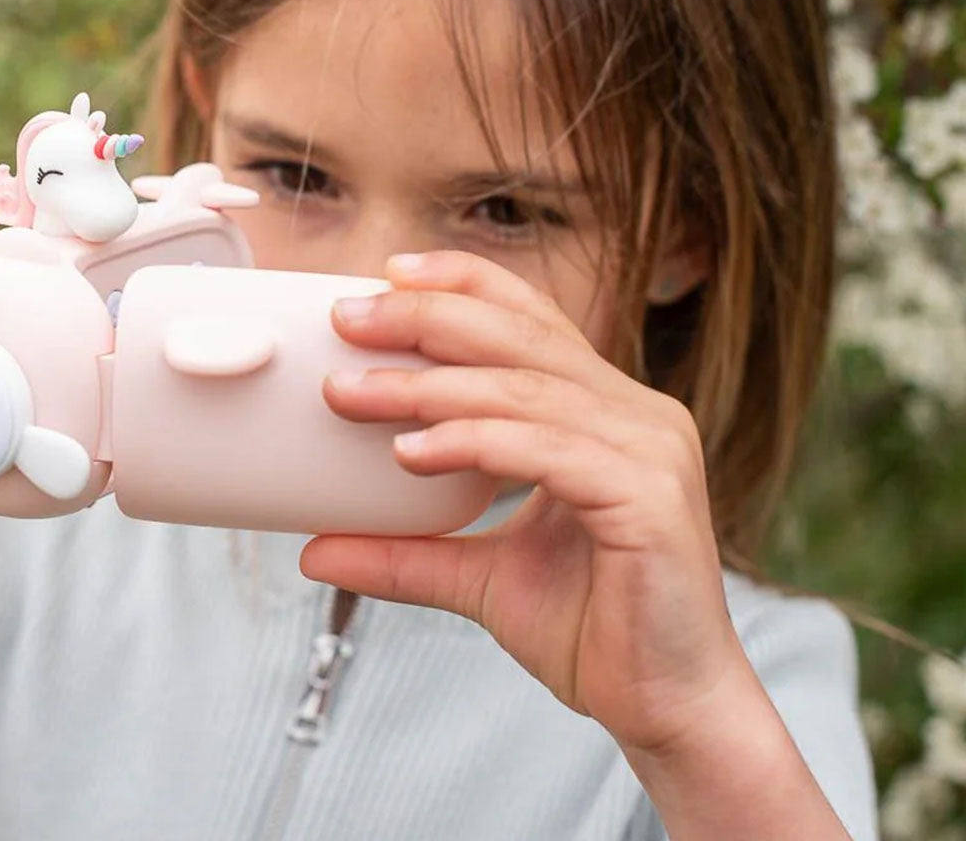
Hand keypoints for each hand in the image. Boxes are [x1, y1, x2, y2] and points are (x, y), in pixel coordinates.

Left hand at [303, 248, 748, 756]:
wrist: (668, 710)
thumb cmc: (594, 630)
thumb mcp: (481, 576)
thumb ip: (407, 552)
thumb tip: (316, 548)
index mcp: (607, 412)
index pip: (533, 319)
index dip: (464, 282)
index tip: (389, 274)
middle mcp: (635, 414)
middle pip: (520, 335)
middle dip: (426, 317)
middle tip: (348, 318)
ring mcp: (649, 448)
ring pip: (524, 388)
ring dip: (426, 385)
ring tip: (349, 392)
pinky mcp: (648, 495)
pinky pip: (543, 448)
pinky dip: (470, 442)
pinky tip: (409, 452)